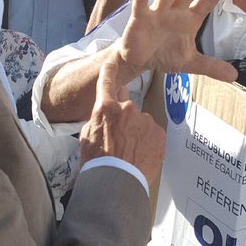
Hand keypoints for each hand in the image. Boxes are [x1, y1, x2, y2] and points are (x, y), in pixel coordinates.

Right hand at [80, 54, 165, 186]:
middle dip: (123, 118)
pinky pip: (153, 134)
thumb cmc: (96, 162)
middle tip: (118, 140)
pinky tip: (139, 156)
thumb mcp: (86, 136)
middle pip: (127, 106)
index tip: (111, 63)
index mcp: (106, 108)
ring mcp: (146, 121)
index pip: (106, 81)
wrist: (116, 182)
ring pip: (141, 122)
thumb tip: (106, 112)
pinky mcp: (159, 134)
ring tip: (129, 153)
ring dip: (137, 132)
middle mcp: (128, 109)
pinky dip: (148, 142)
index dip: (109, 71)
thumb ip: (98, 119)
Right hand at [115, 0, 238, 83]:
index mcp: (189, 18)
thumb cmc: (165, 53)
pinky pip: (141, 8)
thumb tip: (234, 76)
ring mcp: (157, 13)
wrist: (140, 60)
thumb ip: (211, 66)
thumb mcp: (190, 62)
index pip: (207, 1)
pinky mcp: (139, 20)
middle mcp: (175, 11)